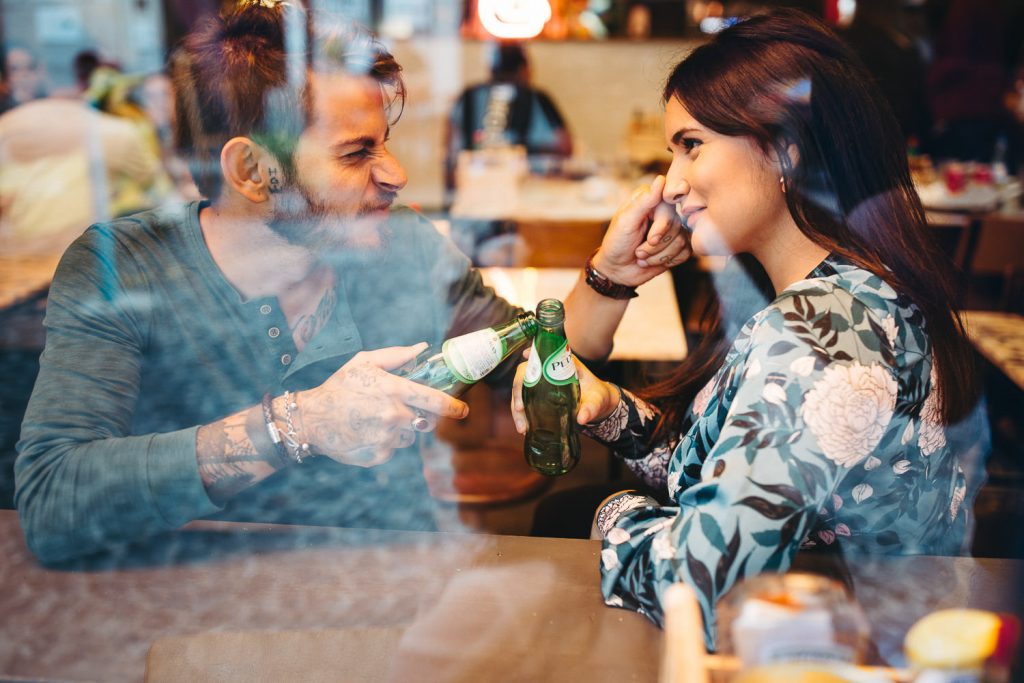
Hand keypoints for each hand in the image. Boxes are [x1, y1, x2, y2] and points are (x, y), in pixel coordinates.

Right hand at [299, 343, 468, 466]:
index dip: (454, 407)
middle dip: (420, 416)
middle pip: (426, 421)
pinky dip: (384, 442)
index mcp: (395, 390)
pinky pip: (392, 449)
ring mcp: (387, 438)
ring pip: (409, 436)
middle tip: (399, 409)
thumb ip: (396, 356)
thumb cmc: (338, 387)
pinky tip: (365, 432)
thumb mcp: (364, 362)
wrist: (310, 419)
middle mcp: (394, 416)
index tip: (462, 410)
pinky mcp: (379, 455)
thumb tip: (422, 348)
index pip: (436, 401)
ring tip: (374, 419)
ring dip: (400, 429)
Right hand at [510, 348, 620, 433]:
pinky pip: (524, 403)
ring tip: (522, 427)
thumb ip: (590, 408)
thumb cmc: (597, 397)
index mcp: (564, 365)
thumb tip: (582, 418)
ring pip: (521, 390)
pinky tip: (523, 428)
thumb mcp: (597, 402)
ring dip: (516, 407)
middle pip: (525, 373)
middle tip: (520, 408)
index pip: (545, 355)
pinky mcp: (538, 396)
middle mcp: (548, 372)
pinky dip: (521, 415)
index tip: (525, 356)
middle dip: (518, 390)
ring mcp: (541, 384)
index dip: (533, 354)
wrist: (597, 406)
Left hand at [594, 175, 691, 286]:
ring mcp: (673, 228)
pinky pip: (686, 252)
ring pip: (682, 241)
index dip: (662, 225)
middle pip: (676, 226)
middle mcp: (664, 210)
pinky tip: (654, 261)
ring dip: (659, 256)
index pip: (669, 204)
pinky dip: (668, 261)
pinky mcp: (678, 244)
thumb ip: (643, 201)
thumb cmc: (617, 243)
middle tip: (638, 251)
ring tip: (642, 257)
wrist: (617, 270)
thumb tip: (661, 180)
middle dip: (655, 245)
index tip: (651, 238)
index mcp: (650, 199)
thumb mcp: (626, 222)